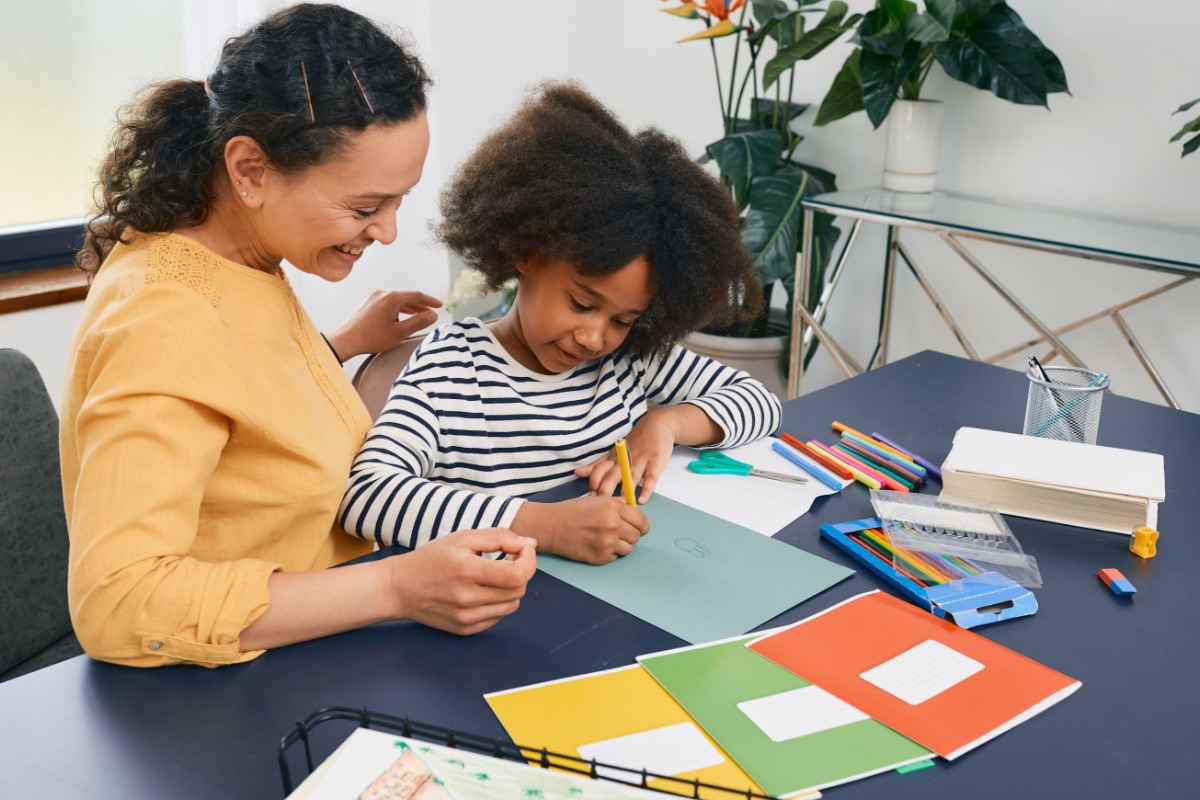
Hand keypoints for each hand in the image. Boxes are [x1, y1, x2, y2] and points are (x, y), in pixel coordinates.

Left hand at [326, 290, 442, 360]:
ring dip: (407, 308)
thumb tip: (432, 315)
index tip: (439, 305)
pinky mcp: (365, 303)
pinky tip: (397, 318)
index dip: (430, 301)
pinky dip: (395, 309)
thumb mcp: (400, 332)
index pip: (417, 296)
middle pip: (405, 297)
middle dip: (419, 306)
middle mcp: (381, 293)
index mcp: (391, 298)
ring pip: (394, 301)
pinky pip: (384, 303)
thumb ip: (419, 322)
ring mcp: (372, 297)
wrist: (345, 340)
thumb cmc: (371, 338)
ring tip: (416, 316)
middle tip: (430, 313)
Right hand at [389, 528, 535, 634]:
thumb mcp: (462, 538)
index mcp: (467, 571)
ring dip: (511, 588)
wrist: (399, 588)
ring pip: (512, 605)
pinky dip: (499, 603)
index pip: (517, 575)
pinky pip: (498, 617)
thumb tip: (530, 543)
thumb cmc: (431, 558)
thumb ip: (498, 537)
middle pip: (518, 591)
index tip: (522, 550)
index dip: (528, 561)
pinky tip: (484, 590)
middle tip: (507, 560)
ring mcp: (466, 617)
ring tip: (495, 575)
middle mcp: (467, 598)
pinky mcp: (465, 629)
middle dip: (521, 572)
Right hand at [512, 496, 648, 564]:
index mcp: (613, 507)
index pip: (641, 521)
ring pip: (629, 549)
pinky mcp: (601, 557)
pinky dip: (610, 553)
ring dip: (621, 545)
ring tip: (606, 539)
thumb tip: (636, 513)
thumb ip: (618, 505)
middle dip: (630, 535)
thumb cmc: (574, 511)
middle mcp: (612, 525)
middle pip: (637, 536)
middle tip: (618, 533)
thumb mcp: (598, 500)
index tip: (638, 527)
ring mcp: (607, 543)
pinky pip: (615, 557)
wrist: (552, 526)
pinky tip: (597, 545)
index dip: (641, 525)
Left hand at [572, 409, 678, 502]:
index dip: (593, 485)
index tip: (590, 500)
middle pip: (611, 476)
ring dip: (624, 492)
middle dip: (605, 491)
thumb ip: (597, 465)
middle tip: (601, 507)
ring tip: (620, 507)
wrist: (657, 424)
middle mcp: (625, 460)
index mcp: (614, 459)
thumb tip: (577, 473)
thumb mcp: (614, 452)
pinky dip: (647, 489)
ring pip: (630, 478)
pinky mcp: (655, 462)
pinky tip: (642, 500)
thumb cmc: (635, 442)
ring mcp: (640, 461)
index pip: (598, 471)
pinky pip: (650, 477)